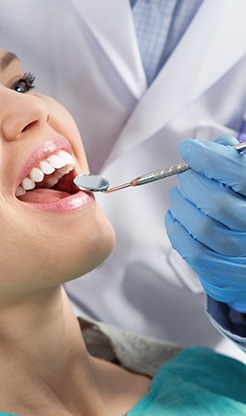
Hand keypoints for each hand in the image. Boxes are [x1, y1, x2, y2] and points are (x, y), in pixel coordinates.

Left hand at [165, 135, 245, 311]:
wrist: (245, 251)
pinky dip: (175, 228)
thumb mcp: (243, 177)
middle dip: (190, 184)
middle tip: (183, 176)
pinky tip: (176, 217)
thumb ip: (233, 159)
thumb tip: (215, 147)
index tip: (188, 149)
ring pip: (201, 226)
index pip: (238, 174)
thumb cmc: (242, 203)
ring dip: (180, 205)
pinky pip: (191, 248)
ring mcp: (241, 250)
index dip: (208, 159)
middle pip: (216, 202)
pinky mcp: (221, 268)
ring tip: (178, 196)